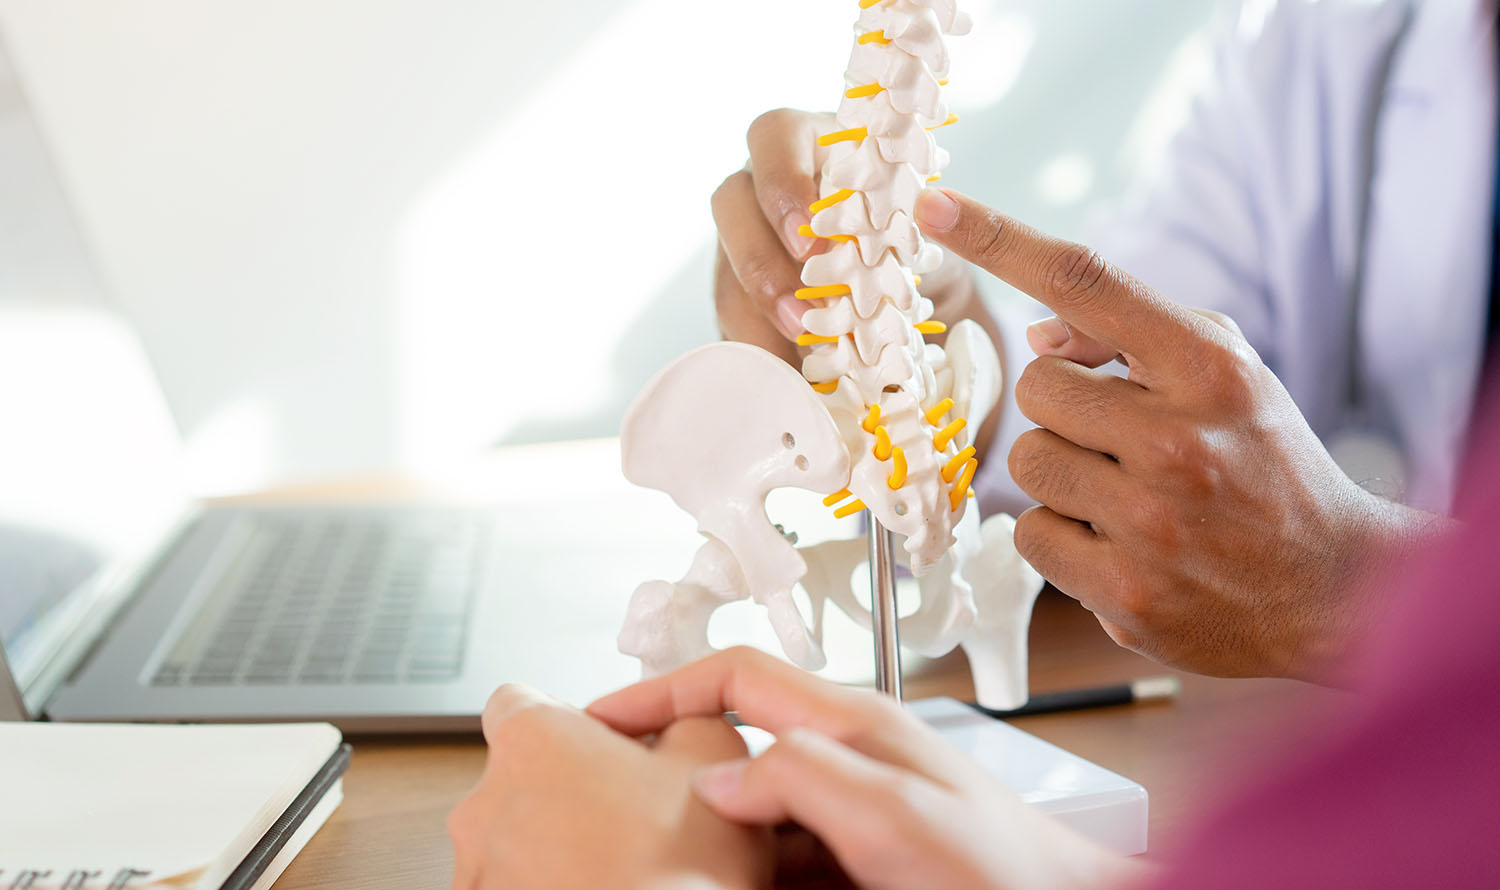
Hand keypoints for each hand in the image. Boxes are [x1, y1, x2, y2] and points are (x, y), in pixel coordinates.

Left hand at [448, 684, 771, 889]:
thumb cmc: (683, 868)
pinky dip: (550, 886)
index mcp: (532, 742)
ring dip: (555, 847)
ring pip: (513, 841)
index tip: (596, 743)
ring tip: (620, 865)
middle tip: (628, 816)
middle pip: (518, 777)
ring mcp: (478, 871)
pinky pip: (513, 886)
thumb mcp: (714, 751)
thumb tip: (674, 722)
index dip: (563, 720)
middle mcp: (486, 804)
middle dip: (566, 790)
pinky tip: (602, 887)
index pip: (516, 701)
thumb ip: (678, 713)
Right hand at [589, 648, 1145, 889]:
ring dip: (706, 831)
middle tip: (620, 796)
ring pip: (752, 808)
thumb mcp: (894, 813)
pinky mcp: (862, 859)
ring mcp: (855, 809)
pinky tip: (726, 889)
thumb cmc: (1009, 871)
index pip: (733, 676)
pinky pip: (782, 856)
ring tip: (663, 855)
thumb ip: (801, 775)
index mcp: (852, 725)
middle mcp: (849, 757)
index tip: (602, 719)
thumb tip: (720, 778)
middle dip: (672, 764)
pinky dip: (744, 871)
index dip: (660, 690)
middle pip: (734, 739)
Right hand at [712, 112, 1004, 460]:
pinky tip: (789, 364)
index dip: (781, 180)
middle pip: (730, 201)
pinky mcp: (739, 290)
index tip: (808, 233)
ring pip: (725, 265)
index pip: (773, 136)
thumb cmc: (904, 234)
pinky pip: (733, 315)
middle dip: (759, 256)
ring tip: (800, 342)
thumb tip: (932, 217)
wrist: (901, 283)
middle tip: (799, 304)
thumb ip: (913, 217)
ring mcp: (745, 238)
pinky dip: (760, 340)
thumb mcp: (914, 221)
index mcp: (808, 145)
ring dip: (758, 307)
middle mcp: (762, 183)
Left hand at [913, 188, 1443, 681]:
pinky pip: (1031, 536)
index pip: (1084, 281)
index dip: (997, 238)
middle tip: (1129, 439)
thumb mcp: (1226, 374)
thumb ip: (1133, 339)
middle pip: (1036, 384)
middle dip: (1067, 408)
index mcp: (1207, 369)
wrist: (1335, 588)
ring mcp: (1151, 524)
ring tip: (1130, 495)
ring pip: (1027, 462)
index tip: (933, 205)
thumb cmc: (1264, 463)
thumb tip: (1036, 336)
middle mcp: (1178, 441)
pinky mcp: (1127, 596)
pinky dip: (1065, 538)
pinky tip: (1124, 546)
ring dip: (1063, 474)